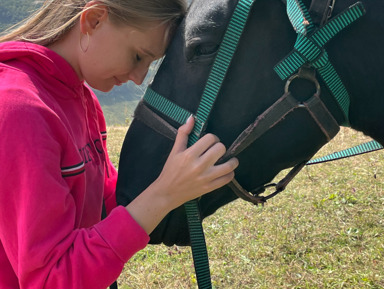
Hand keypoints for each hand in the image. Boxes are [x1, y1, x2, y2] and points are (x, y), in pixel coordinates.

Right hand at [126, 116, 238, 233]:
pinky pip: (227, 179)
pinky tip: (226, 171)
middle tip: (216, 151)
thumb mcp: (174, 151)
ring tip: (229, 159)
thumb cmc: (170, 170)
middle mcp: (199, 166)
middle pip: (221, 149)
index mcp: (190, 154)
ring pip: (229, 165)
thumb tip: (192, 118)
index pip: (210, 138)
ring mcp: (206, 178)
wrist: (167, 192)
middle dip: (220, 147)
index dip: (212, 138)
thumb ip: (183, 133)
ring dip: (232, 161)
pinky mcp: (209, 188)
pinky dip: (230, 173)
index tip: (210, 142)